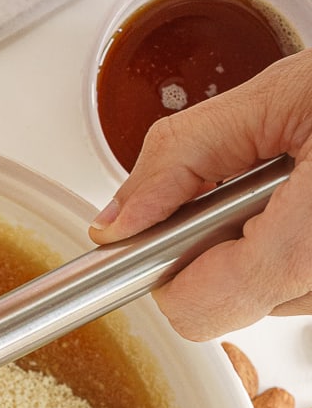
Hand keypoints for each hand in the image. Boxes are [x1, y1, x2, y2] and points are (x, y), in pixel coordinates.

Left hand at [89, 49, 311, 339]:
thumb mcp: (282, 96)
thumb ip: (186, 157)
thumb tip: (115, 221)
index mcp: (308, 245)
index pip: (192, 311)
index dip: (162, 269)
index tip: (157, 230)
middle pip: (225, 304)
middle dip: (219, 241)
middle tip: (256, 174)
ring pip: (264, 296)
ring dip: (260, 241)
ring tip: (297, 177)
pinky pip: (298, 284)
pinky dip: (291, 242)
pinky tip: (310, 194)